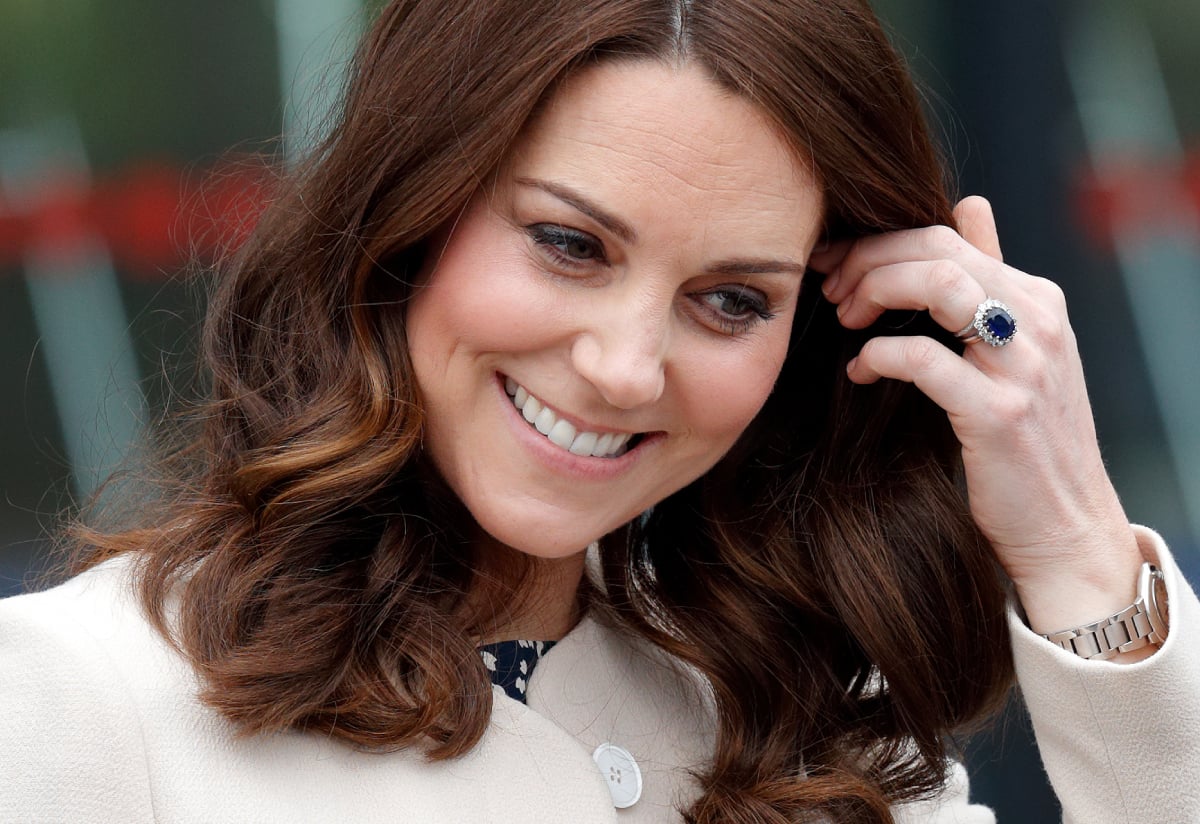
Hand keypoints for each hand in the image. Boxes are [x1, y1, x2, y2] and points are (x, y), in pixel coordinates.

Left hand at [809, 197, 1143, 635]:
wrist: (1064, 527)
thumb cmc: (1025, 441)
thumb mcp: (1018, 350)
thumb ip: (992, 279)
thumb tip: (971, 205)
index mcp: (1038, 299)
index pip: (947, 236)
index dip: (880, 243)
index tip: (837, 266)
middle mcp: (1039, 322)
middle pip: (936, 250)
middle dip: (867, 260)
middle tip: (829, 289)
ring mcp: (1024, 367)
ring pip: (936, 286)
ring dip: (874, 292)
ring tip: (844, 319)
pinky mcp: (1000, 414)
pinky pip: (924, 359)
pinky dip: (879, 356)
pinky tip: (861, 372)